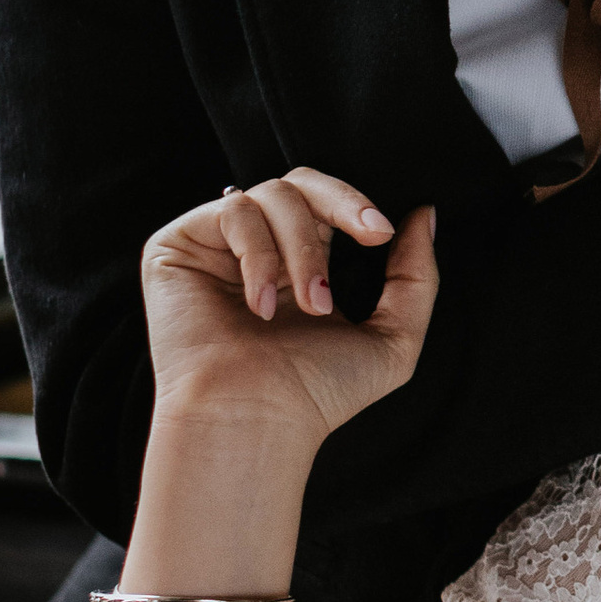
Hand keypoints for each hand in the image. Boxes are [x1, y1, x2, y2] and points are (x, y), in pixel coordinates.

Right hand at [139, 172, 438, 453]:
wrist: (257, 420)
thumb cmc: (315, 395)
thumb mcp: (394, 338)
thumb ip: (416, 276)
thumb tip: (423, 215)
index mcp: (300, 265)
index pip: (326, 203)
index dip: (355, 203)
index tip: (383, 233)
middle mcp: (258, 251)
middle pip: (300, 181)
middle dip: (342, 203)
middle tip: (368, 235)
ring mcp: (216, 247)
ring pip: (271, 195)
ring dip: (302, 249)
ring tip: (308, 305)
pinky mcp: (177, 247)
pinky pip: (233, 211)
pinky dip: (259, 255)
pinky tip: (261, 305)